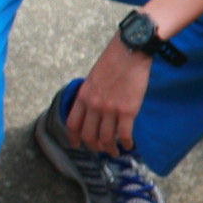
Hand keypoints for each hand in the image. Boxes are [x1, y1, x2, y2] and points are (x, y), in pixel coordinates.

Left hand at [66, 37, 151, 154]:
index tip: (76, 145)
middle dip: (94, 147)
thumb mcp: (93, 78)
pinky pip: (125, 134)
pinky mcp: (128, 111)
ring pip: (106, 138)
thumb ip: (90, 95)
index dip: (73, 138)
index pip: (73, 124)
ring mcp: (110, 109)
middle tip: (100, 150)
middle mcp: (94, 105)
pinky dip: (126, 143)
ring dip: (110, 149)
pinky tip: (129, 145)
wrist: (130, 51)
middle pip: (89, 135)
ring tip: (114, 152)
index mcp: (83, 96)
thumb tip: (91, 110)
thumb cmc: (113, 61)